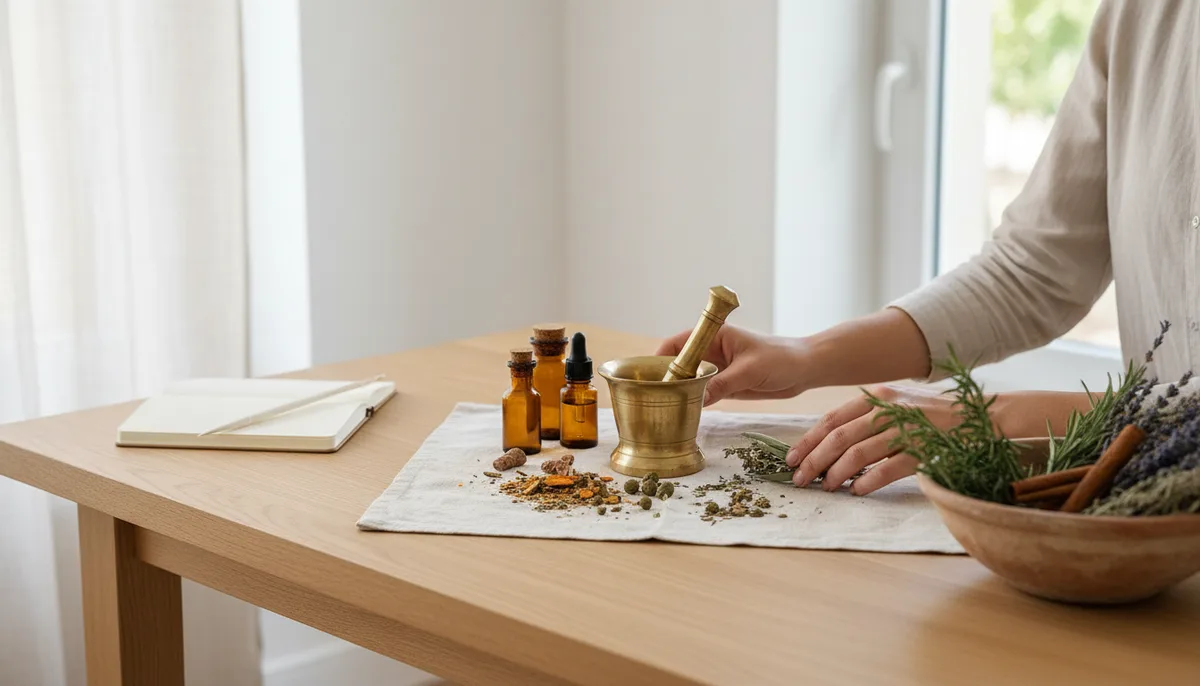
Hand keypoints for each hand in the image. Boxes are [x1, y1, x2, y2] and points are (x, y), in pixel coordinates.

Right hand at [654, 325, 807, 405]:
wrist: (805, 370)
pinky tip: (684, 413)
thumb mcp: (749, 371)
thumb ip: (721, 384)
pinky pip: (702, 393)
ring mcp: (717, 368)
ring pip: (688, 380)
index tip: (648, 377)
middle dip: (665, 378)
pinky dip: (692, 401)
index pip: (678, 344)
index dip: (660, 358)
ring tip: (664, 408)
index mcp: (714, 336)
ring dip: (678, 392)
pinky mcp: (724, 385)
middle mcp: (711, 351)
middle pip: (679, 363)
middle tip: (652, 398)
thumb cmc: (781, 359)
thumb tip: (695, 399)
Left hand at [785, 384, 961, 494]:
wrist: (984, 417)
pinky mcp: (926, 449)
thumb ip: (869, 416)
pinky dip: (868, 480)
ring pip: (859, 452)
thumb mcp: (899, 403)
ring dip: (836, 473)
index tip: (791, 458)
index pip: (833, 418)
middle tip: (800, 479)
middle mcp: (890, 409)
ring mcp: (908, 428)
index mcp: (879, 395)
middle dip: (814, 459)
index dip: (809, 439)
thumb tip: (830, 443)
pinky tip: (856, 491)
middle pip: (840, 436)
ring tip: (826, 487)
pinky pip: (889, 468)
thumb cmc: (935, 414)